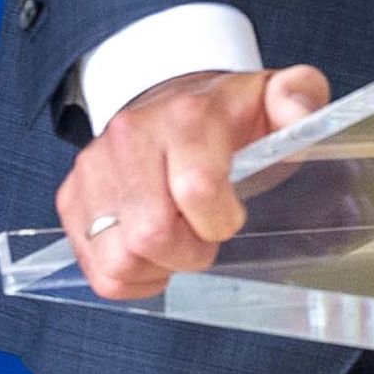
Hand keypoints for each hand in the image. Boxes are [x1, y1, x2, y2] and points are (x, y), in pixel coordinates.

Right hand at [56, 64, 332, 301]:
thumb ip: (300, 98)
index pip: (196, 189)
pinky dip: (128, 276)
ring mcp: (94, 168)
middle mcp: (131, 137)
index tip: (232, 216)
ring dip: (157, 267)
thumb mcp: (276, 96)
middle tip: (205, 237)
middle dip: (190, 252)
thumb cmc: (231, 114)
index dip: (220, 221)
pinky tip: (152, 254)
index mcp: (187, 116)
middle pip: (151, 234)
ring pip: (118, 259)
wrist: (172, 100)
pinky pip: (95, 268)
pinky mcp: (73, 196)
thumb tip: (298, 115)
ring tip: (178, 244)